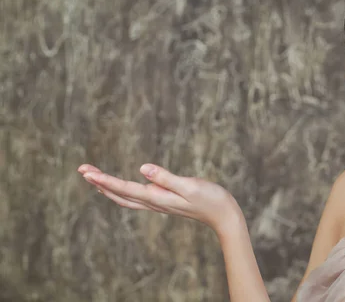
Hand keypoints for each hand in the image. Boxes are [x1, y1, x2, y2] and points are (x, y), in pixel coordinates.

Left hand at [77, 163, 242, 236]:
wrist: (223, 214)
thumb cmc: (210, 198)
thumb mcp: (189, 185)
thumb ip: (165, 177)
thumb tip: (142, 168)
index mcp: (157, 198)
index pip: (124, 189)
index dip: (104, 180)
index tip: (86, 172)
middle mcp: (154, 202)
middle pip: (119, 194)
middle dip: (99, 183)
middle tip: (82, 169)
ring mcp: (159, 203)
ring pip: (125, 197)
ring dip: (107, 187)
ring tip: (93, 177)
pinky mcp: (164, 201)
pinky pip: (136, 197)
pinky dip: (122, 191)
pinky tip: (121, 187)